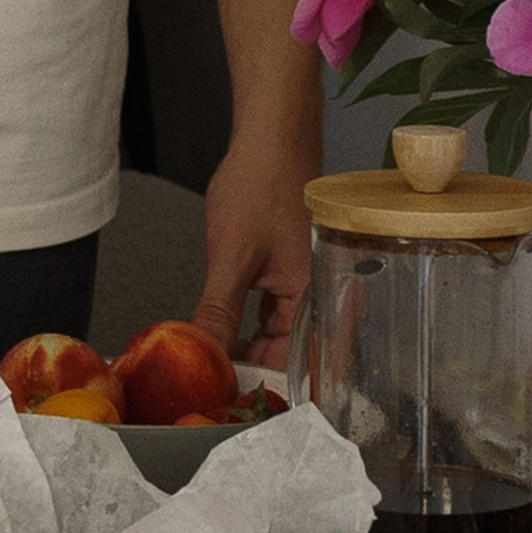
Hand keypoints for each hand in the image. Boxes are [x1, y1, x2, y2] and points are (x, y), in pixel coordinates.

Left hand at [192, 124, 316, 369]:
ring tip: (215, 358)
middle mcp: (323, 295)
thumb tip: (208, 352)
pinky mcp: (294, 273)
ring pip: (280, 332)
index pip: (299, 362)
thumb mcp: (232, 257)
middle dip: (253, 366)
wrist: (272, 138)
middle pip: (290, 351)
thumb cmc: (263, 184)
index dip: (263, 381)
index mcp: (318, 297)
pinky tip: (227, 328)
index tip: (227, 394)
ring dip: (249, 345)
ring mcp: (310, 284)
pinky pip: (275, 312)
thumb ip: (220, 312)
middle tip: (214, 380)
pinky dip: (251, 323)